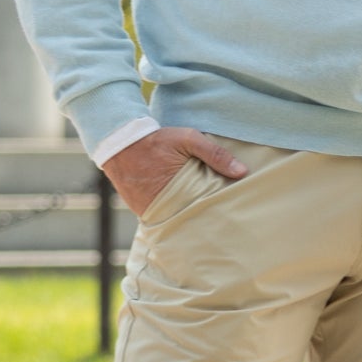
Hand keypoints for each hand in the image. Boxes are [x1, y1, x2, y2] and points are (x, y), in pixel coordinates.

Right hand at [104, 127, 247, 216]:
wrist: (119, 142)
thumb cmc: (156, 141)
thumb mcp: (188, 140)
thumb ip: (215, 154)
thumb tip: (242, 172)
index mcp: (179, 193)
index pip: (204, 212)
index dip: (217, 214)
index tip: (231, 216)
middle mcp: (163, 207)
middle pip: (191, 220)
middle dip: (204, 220)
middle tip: (222, 222)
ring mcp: (151, 211)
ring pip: (177, 221)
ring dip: (187, 218)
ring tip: (206, 220)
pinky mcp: (142, 211)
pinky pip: (162, 218)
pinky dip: (173, 215)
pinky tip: (184, 212)